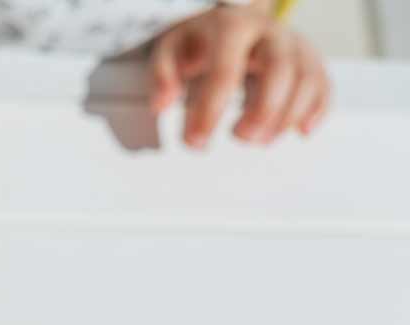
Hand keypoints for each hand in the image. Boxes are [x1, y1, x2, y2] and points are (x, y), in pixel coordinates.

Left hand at [151, 5, 329, 147]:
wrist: (230, 21)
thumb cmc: (200, 41)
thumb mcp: (170, 49)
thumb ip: (162, 74)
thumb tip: (162, 103)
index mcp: (231, 27)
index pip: (225, 70)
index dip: (210, 110)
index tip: (195, 142)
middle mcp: (269, 32)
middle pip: (280, 69)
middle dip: (262, 111)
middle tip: (239, 138)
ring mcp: (295, 45)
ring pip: (307, 78)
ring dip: (287, 118)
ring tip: (260, 141)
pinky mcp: (310, 60)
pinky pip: (324, 83)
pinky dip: (318, 110)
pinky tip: (301, 133)